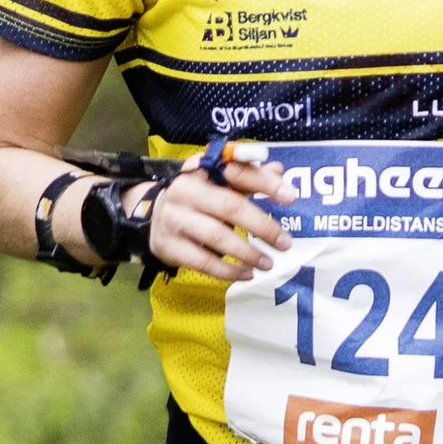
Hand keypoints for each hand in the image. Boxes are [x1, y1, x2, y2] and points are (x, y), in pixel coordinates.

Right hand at [146, 144, 292, 281]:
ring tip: (269, 262)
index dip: (265, 183)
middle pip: (230, 207)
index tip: (291, 197)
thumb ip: (249, 176)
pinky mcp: (169, 246)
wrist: (151, 215)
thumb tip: (280, 171)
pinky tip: (247, 274)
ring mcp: (174, 219)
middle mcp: (185, 191)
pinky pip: (203, 262)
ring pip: (217, 237)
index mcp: (201, 169)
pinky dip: (228, 271)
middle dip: (262, 226)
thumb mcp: (219, 181)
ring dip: (247, 253)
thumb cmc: (197, 197)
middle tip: (285, 243)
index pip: (237, 172)